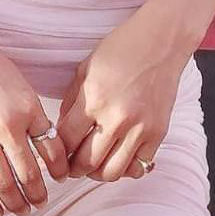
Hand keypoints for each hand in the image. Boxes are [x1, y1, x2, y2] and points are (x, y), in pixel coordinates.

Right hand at [0, 12, 70, 215]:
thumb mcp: (18, 82)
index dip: (59, 170)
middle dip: (40, 194)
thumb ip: (29, 112)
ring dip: (17, 203)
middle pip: (31, 174)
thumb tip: (40, 139)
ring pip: (5, 184)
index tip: (61, 178)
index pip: (52, 149)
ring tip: (23, 211)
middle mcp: (9, 126)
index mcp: (29, 108)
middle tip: (43, 202)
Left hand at [55, 13, 192, 182]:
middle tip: (69, 166)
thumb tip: (61, 133)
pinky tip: (116, 156)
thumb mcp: (85, 69)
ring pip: (111, 172)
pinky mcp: (158, 134)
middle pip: (86, 163)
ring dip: (97, 173)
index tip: (53, 154)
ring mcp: (140, 128)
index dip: (55, 152)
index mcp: (94, 99)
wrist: (161, 42)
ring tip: (92, 165)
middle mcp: (117, 118)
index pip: (66, 141)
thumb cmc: (121, 49)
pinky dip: (124, 168)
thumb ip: (72, 103)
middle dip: (72, 169)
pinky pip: (138, 167)